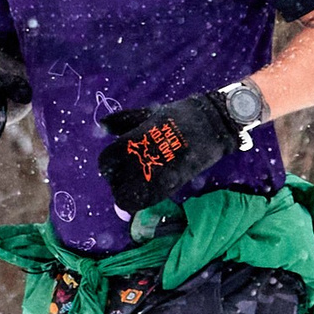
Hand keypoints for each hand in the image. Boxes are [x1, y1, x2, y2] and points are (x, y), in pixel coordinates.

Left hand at [97, 92, 243, 213]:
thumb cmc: (178, 116)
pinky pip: (151, 198)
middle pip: (116, 181)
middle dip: (117, 184)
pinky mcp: (174, 182)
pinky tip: (146, 195)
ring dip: (130, 194)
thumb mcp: (148, 113)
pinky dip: (144, 200)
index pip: (107, 161)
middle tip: (125, 180)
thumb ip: (123, 121)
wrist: (211, 122)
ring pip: (131, 194)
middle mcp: (143, 156)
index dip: (108, 167)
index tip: (114, 167)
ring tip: (135, 189)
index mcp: (134, 137)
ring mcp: (158, 170)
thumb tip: (102, 125)